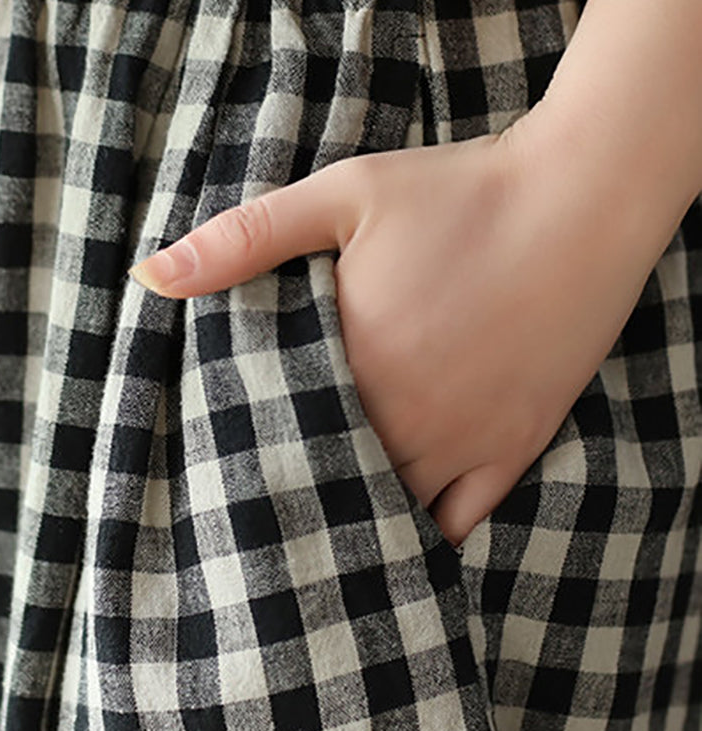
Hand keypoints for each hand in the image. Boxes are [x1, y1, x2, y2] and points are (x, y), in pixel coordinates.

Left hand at [128, 120, 662, 544]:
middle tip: (254, 508)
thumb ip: (244, 240)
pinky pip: (461, 521)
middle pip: (327, 482)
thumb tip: (149, 275)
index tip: (215, 468)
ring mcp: (465, 441)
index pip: (273, 437)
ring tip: (310, 528)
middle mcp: (406, 419)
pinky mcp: (516, 445)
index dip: (241, 455)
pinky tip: (394, 538)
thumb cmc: (458, 192)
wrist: (582, 199)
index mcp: (353, 364)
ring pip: (388, 511)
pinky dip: (423, 535)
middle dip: (289, 491)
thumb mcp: (342, 195)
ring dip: (349, 515)